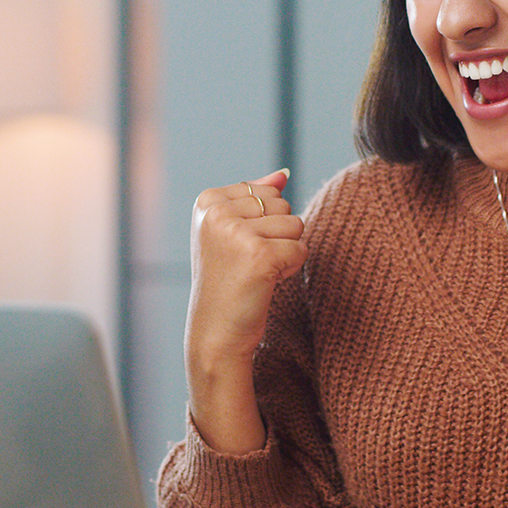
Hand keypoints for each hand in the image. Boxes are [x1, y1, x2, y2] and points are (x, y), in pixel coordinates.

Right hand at [186, 168, 305, 453]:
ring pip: (295, 225)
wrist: (216, 333)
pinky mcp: (259, 255)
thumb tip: (283, 173)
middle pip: (282, 204)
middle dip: (276, 235)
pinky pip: (300, 249)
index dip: (262, 223)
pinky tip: (265, 283)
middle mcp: (217, 212)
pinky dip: (290, 269)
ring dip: (285, 252)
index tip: (236, 249)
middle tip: (248, 264)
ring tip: (256, 273)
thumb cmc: (227, 283)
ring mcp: (236, 232)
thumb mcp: (233, 233)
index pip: (265, 191)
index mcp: (207, 200)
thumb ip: (255, 198)